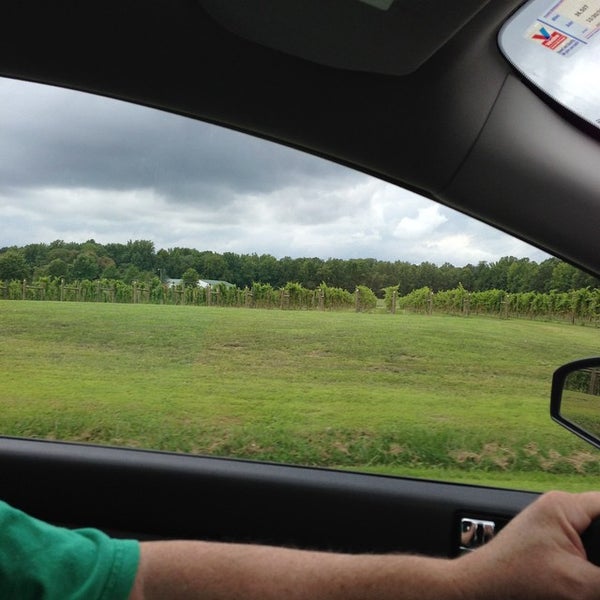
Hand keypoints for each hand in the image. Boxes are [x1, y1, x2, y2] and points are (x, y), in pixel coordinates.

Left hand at [458, 491, 599, 599]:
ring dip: (597, 551)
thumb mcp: (579, 583)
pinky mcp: (551, 541)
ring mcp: (554, 524)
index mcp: (565, 506)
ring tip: (591, 579)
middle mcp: (560, 509)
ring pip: (595, 532)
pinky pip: (583, 543)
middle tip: (594, 572)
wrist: (482, 586)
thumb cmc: (517, 577)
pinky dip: (591, 561)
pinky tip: (589, 579)